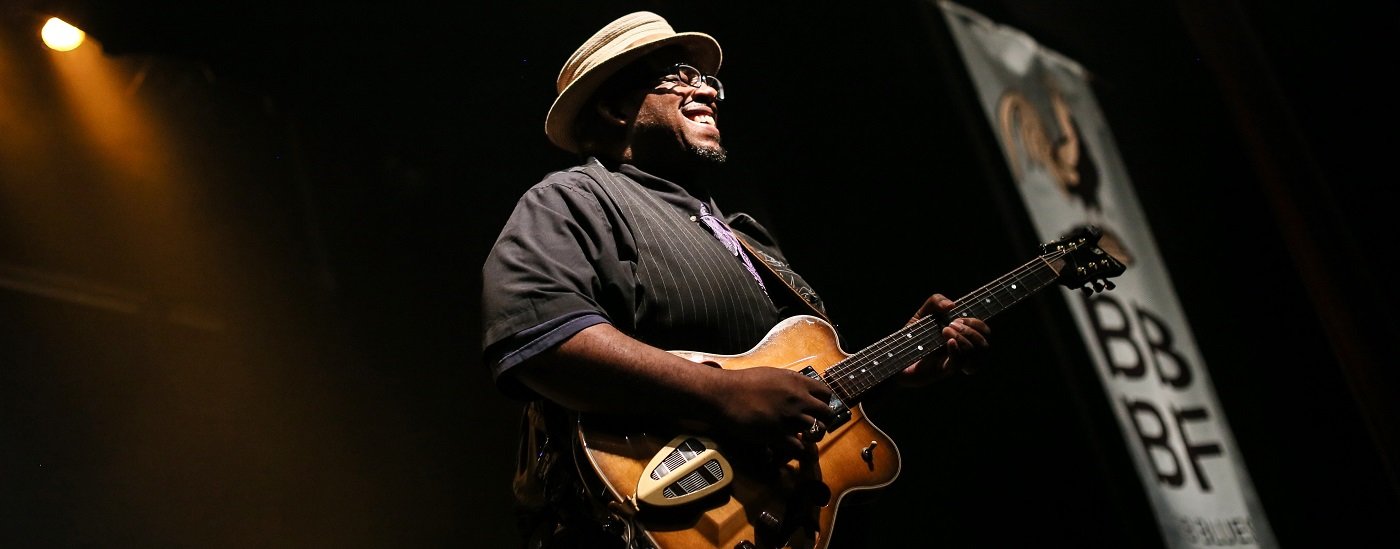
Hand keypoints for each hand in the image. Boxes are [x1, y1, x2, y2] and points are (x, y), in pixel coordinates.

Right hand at [708, 366, 836, 457]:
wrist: (724, 394)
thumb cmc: (743, 382)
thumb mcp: (772, 375)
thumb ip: (789, 383)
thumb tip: (798, 389)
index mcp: (797, 382)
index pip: (826, 393)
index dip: (824, 404)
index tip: (818, 410)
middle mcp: (798, 399)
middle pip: (827, 414)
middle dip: (823, 422)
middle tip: (814, 427)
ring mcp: (790, 417)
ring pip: (816, 431)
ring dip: (811, 437)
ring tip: (803, 439)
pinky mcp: (778, 434)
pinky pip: (800, 447)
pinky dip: (797, 450)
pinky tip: (790, 447)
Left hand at [899, 293, 990, 385]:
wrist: (894, 356)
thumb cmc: (910, 337)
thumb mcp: (922, 314)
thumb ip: (936, 301)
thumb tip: (952, 305)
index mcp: (961, 338)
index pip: (985, 333)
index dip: (978, 324)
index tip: (960, 318)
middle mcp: (961, 352)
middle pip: (985, 345)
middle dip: (971, 331)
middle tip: (950, 325)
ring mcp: (953, 362)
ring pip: (976, 356)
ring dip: (964, 339)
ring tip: (945, 331)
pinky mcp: (942, 371)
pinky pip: (958, 364)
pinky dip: (957, 351)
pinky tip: (948, 341)